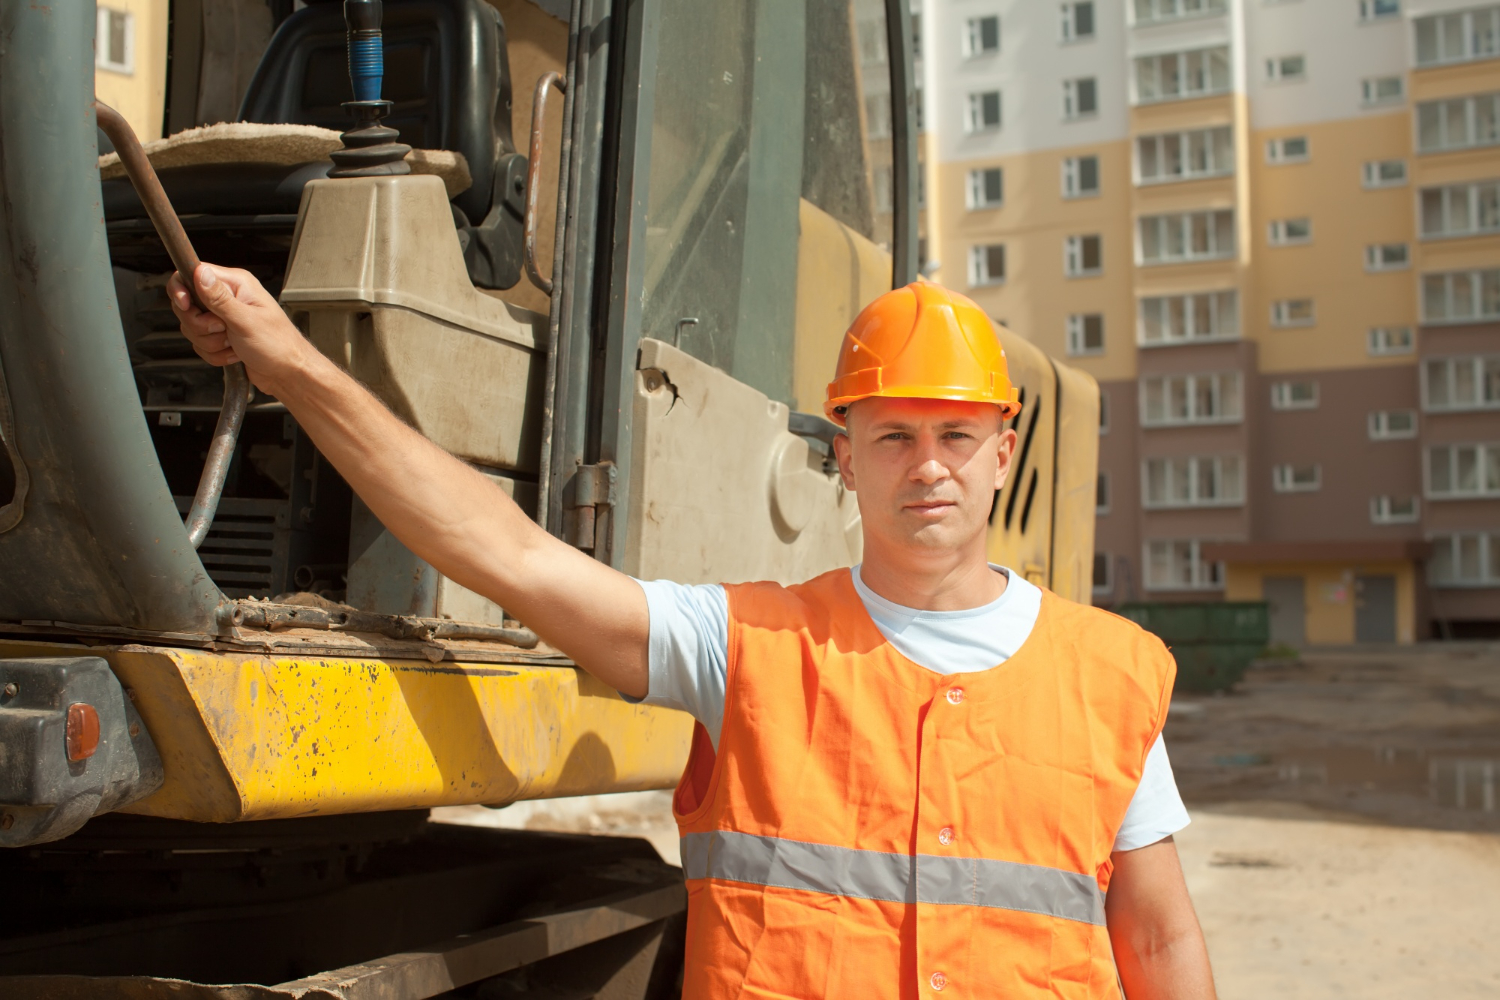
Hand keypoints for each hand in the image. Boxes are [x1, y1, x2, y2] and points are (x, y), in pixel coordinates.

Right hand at [166, 263, 314, 395]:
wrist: (288, 374)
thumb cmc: (279, 346)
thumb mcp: (246, 320)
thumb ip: (219, 298)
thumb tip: (200, 273)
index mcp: (236, 284)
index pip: (192, 274)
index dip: (182, 290)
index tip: (186, 306)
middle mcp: (227, 297)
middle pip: (187, 305)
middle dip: (201, 325)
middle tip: (223, 329)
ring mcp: (223, 318)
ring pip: (192, 328)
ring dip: (210, 343)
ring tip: (233, 343)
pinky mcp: (220, 336)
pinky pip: (200, 344)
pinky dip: (215, 354)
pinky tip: (234, 353)